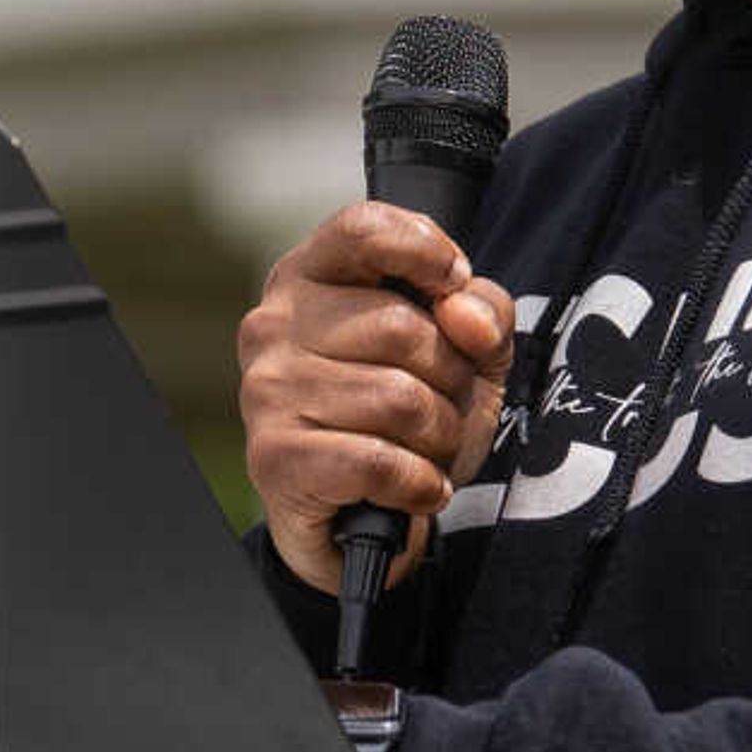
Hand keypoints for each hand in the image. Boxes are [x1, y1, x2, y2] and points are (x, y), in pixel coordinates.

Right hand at [237, 202, 516, 594]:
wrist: (359, 522)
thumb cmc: (405, 418)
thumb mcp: (463, 353)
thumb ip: (483, 312)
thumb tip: (465, 313)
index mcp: (310, 277)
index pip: (362, 229)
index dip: (424, 250)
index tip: (454, 284)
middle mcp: (274, 326)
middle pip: (401, 327)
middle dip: (451, 378)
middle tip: (443, 407)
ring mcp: (267, 392)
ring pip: (399, 399)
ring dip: (440, 437)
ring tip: (426, 450)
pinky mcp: (274, 458)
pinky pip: (378, 461)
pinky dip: (419, 482)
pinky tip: (418, 487)